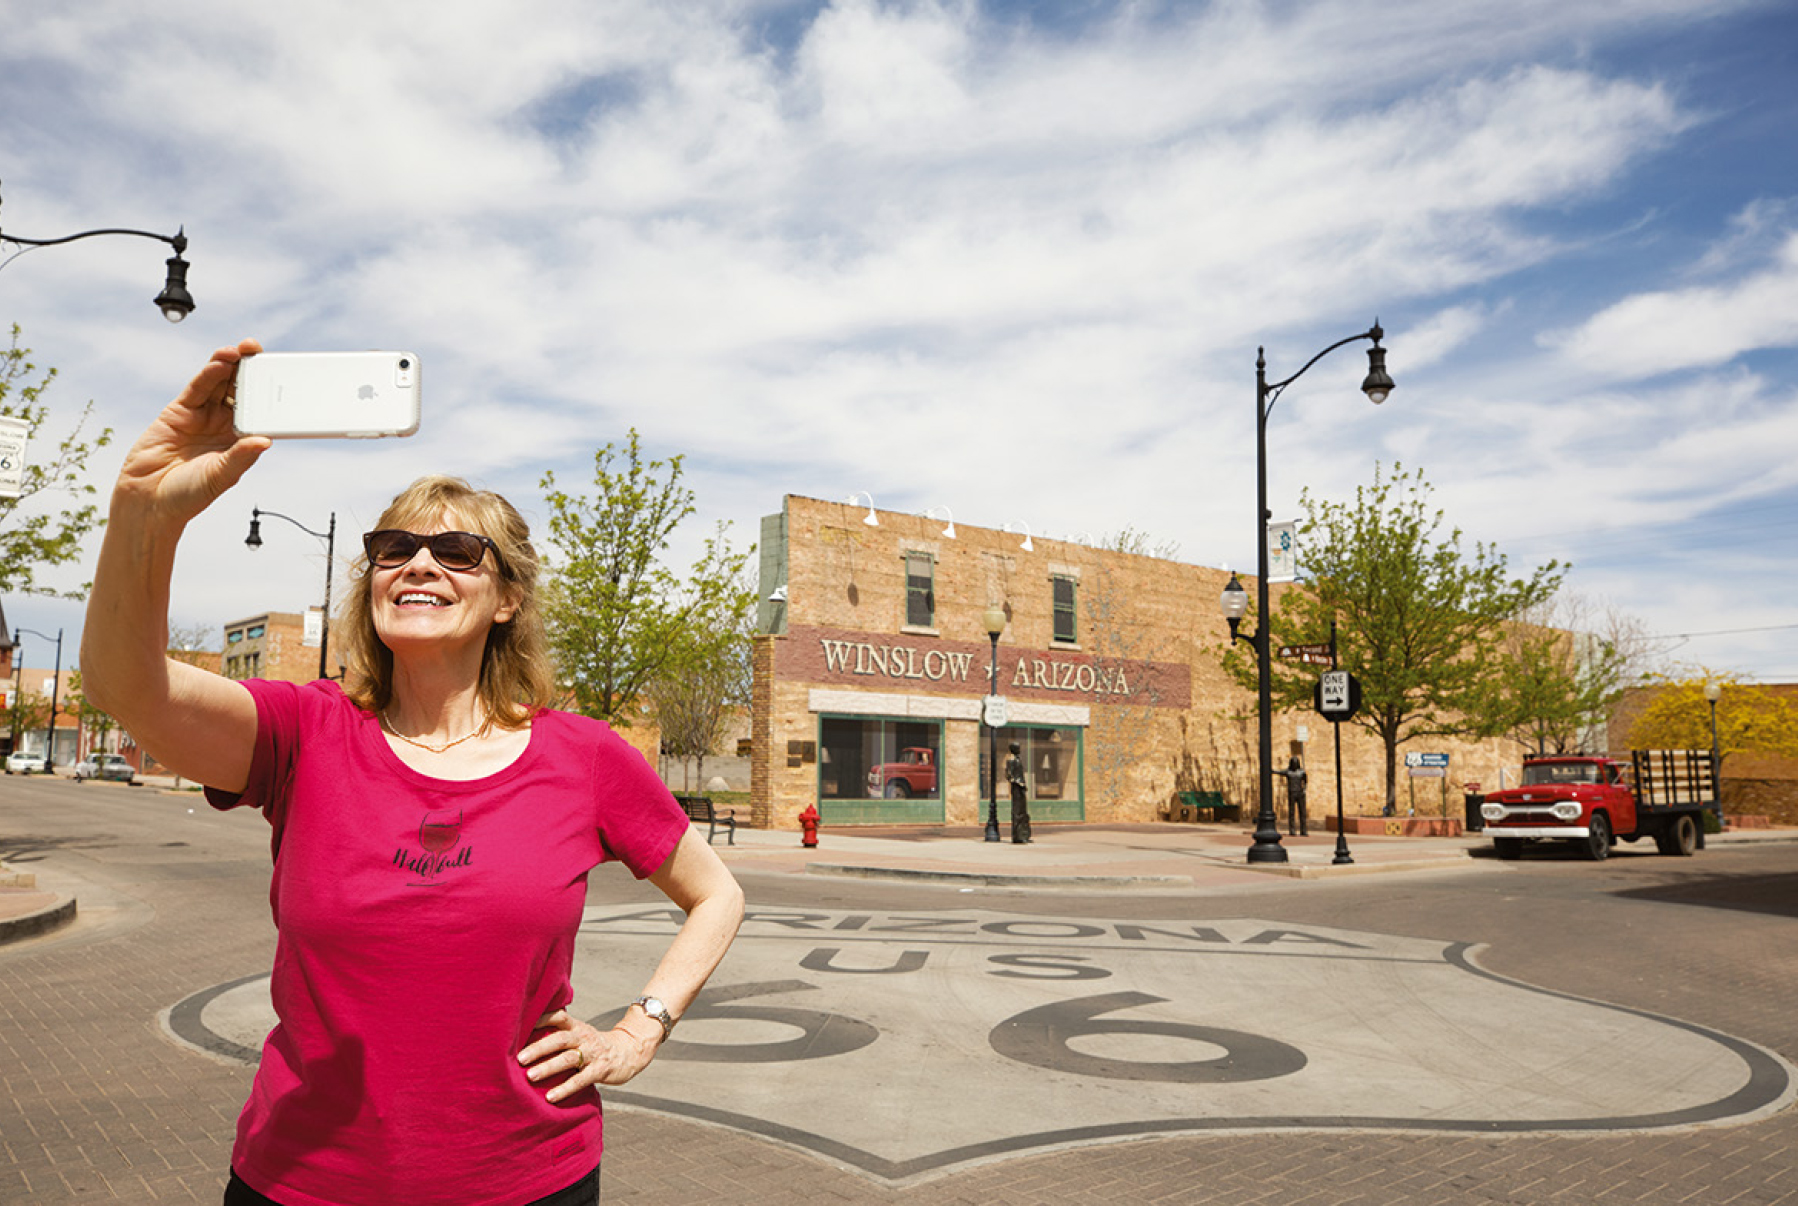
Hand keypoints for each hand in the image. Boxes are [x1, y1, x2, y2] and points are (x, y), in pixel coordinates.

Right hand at [114, 339, 270, 525]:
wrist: (148, 501)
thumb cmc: (188, 495)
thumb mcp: (221, 476)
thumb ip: (240, 457)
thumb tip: (265, 441)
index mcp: (239, 441)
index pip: (258, 411)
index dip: (268, 393)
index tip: (281, 377)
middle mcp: (223, 426)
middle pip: (239, 391)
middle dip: (249, 371)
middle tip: (259, 352)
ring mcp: (201, 417)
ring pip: (218, 385)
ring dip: (230, 366)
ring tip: (241, 351)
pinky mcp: (179, 412)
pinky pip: (197, 389)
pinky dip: (208, 374)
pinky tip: (220, 362)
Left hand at [518, 1009, 659, 1100]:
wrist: (629, 1052)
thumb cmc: (594, 1046)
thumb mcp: (579, 1035)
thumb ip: (558, 1035)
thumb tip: (523, 1041)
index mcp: (576, 1027)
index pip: (558, 1017)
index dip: (541, 1019)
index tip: (520, 1025)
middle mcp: (584, 1037)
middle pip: (559, 1039)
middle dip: (539, 1048)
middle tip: (519, 1058)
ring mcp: (593, 1053)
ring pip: (568, 1059)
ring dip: (548, 1067)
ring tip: (530, 1076)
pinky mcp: (600, 1070)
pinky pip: (581, 1079)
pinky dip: (565, 1088)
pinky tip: (551, 1097)